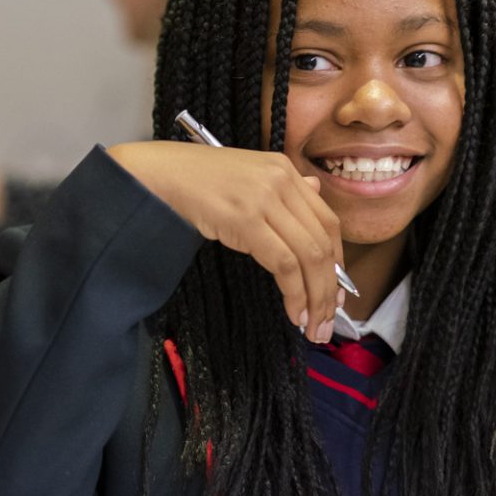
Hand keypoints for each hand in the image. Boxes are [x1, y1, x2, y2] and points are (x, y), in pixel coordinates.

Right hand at [107, 141, 344, 342]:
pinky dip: (294, 293)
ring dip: (315, 298)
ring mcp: (265, 198)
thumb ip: (282, 189)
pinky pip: (283, 263)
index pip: (328, 221)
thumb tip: (314, 192)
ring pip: (308, 256)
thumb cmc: (195, 181)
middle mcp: (281, 180)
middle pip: (323, 242)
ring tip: (312, 326)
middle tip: (326, 322)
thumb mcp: (246, 180)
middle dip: (329, 288)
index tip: (334, 293)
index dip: (338, 262)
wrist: (157, 175)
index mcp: (284, 169)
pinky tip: (293, 312)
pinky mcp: (246, 219)